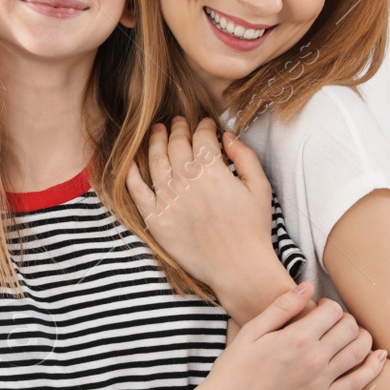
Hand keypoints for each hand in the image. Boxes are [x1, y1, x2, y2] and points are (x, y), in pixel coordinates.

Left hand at [125, 116, 279, 292]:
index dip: (204, 126)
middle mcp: (187, 180)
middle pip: (176, 144)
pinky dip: (130, 173)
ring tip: (157, 131)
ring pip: (156, 160)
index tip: (205, 124)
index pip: (202, 137)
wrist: (238, 266)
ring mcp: (168, 199)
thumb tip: (227, 135)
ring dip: (156, 141)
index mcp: (212, 170)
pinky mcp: (155, 218)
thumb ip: (244, 156)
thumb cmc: (253, 228)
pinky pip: (136, 190)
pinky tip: (129, 162)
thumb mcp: (259, 187)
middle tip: (178, 122)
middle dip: (178, 128)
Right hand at [201, 283, 386, 389]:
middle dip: (345, 319)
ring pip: (359, 351)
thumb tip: (307, 287)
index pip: (331, 311)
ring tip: (353, 334)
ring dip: (362, 337)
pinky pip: (359, 382)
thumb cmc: (234, 371)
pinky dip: (373, 367)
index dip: (329, 305)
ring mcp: (321, 382)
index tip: (321, 308)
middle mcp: (314, 359)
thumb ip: (281, 307)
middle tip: (334, 321)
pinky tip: (378, 357)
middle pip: (349, 328)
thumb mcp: (251, 332)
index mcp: (296, 338)